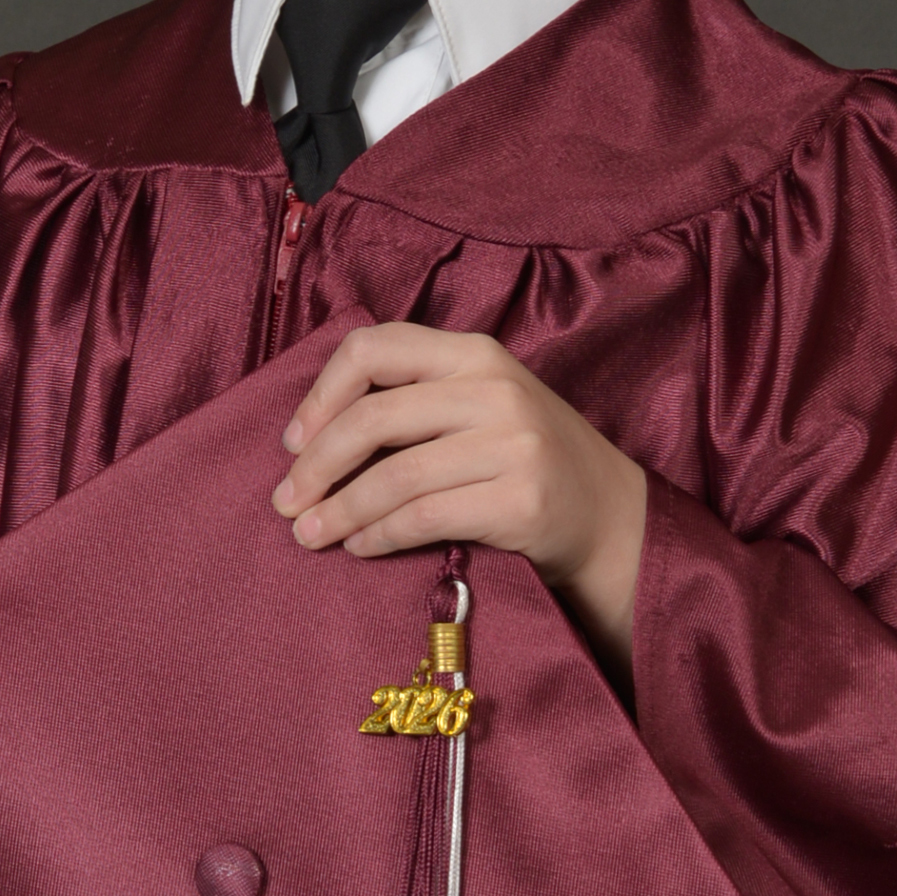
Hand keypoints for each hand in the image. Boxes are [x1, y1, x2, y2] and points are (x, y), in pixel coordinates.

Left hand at [271, 323, 647, 677]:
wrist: (611, 518)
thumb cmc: (525, 462)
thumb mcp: (480, 406)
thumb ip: (416, 400)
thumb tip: (309, 435)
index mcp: (475, 353)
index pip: (374, 348)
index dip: (321, 395)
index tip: (292, 442)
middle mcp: (495, 388)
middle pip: (373, 418)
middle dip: (315, 465)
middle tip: (285, 502)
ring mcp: (514, 443)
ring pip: (394, 475)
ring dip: (338, 510)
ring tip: (308, 535)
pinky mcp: (521, 500)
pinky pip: (425, 517)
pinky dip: (378, 535)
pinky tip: (359, 547)